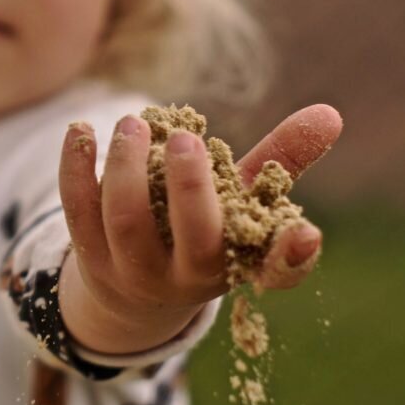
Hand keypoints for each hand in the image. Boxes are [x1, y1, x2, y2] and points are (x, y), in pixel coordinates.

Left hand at [56, 104, 342, 354]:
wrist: (136, 292)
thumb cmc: (203, 232)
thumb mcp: (242, 203)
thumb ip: (281, 160)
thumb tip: (329, 113)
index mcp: (239, 262)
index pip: (276, 270)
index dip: (293, 256)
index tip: (306, 231)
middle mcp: (188, 276)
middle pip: (193, 237)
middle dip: (191, 186)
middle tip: (188, 138)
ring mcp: (134, 270)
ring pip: (127, 220)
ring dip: (127, 167)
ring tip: (132, 123)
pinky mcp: (90, 255)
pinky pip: (77, 211)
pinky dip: (75, 167)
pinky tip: (79, 129)